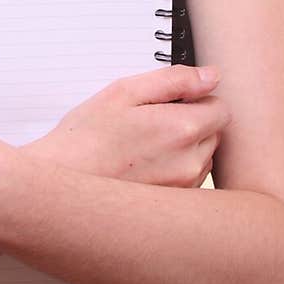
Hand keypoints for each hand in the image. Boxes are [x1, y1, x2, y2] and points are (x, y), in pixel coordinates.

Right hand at [22, 64, 229, 188]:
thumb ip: (174, 80)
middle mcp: (189, 163)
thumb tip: (211, 77)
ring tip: (145, 145)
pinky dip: (175, 170)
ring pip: (204, 157)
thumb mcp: (124, 92)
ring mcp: (182, 188)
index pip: (221, 108)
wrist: (62, 187)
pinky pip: (190, 181)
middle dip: (193, 122)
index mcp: (181, 129)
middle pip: (215, 133)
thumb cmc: (85, 138)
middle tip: (152, 121)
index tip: (173, 100)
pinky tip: (144, 166)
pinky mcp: (173, 206)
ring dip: (186, 147)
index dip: (198, 99)